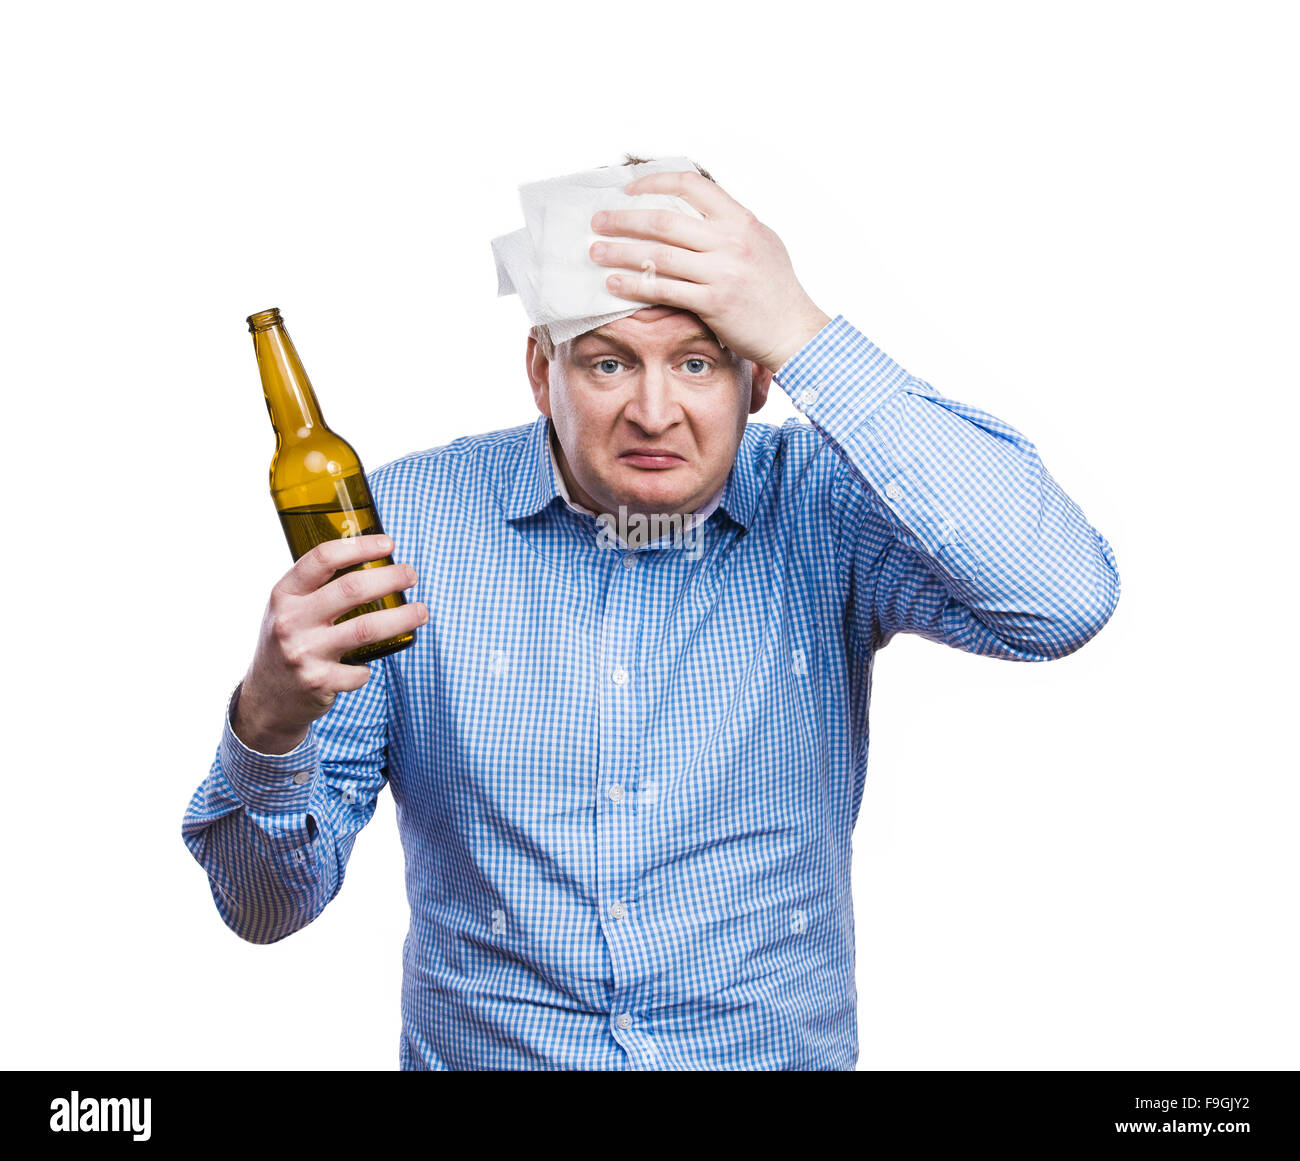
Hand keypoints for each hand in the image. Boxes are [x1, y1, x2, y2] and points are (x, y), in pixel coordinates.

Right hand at [233, 534, 425, 753]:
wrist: (266, 698)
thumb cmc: (288, 643)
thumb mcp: (288, 609)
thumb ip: (316, 588)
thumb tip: (371, 559)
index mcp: (284, 595)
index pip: (323, 558)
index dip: (360, 546)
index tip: (388, 544)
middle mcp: (291, 621)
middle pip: (352, 588)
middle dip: (391, 577)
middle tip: (412, 575)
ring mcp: (305, 652)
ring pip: (367, 628)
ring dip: (403, 617)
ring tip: (422, 611)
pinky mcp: (319, 682)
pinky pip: (361, 671)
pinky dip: (370, 668)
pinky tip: (367, 665)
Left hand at [588, 170, 831, 372]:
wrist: (794, 330)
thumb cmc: (776, 289)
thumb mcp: (761, 243)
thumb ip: (729, 226)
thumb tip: (693, 213)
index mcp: (741, 220)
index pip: (691, 185)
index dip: (655, 183)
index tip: (629, 190)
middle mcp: (731, 241)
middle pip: (665, 221)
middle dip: (624, 219)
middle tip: (598, 221)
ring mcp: (722, 272)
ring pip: (659, 256)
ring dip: (621, 252)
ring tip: (596, 252)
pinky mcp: (713, 303)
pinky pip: (663, 290)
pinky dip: (634, 286)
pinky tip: (614, 284)